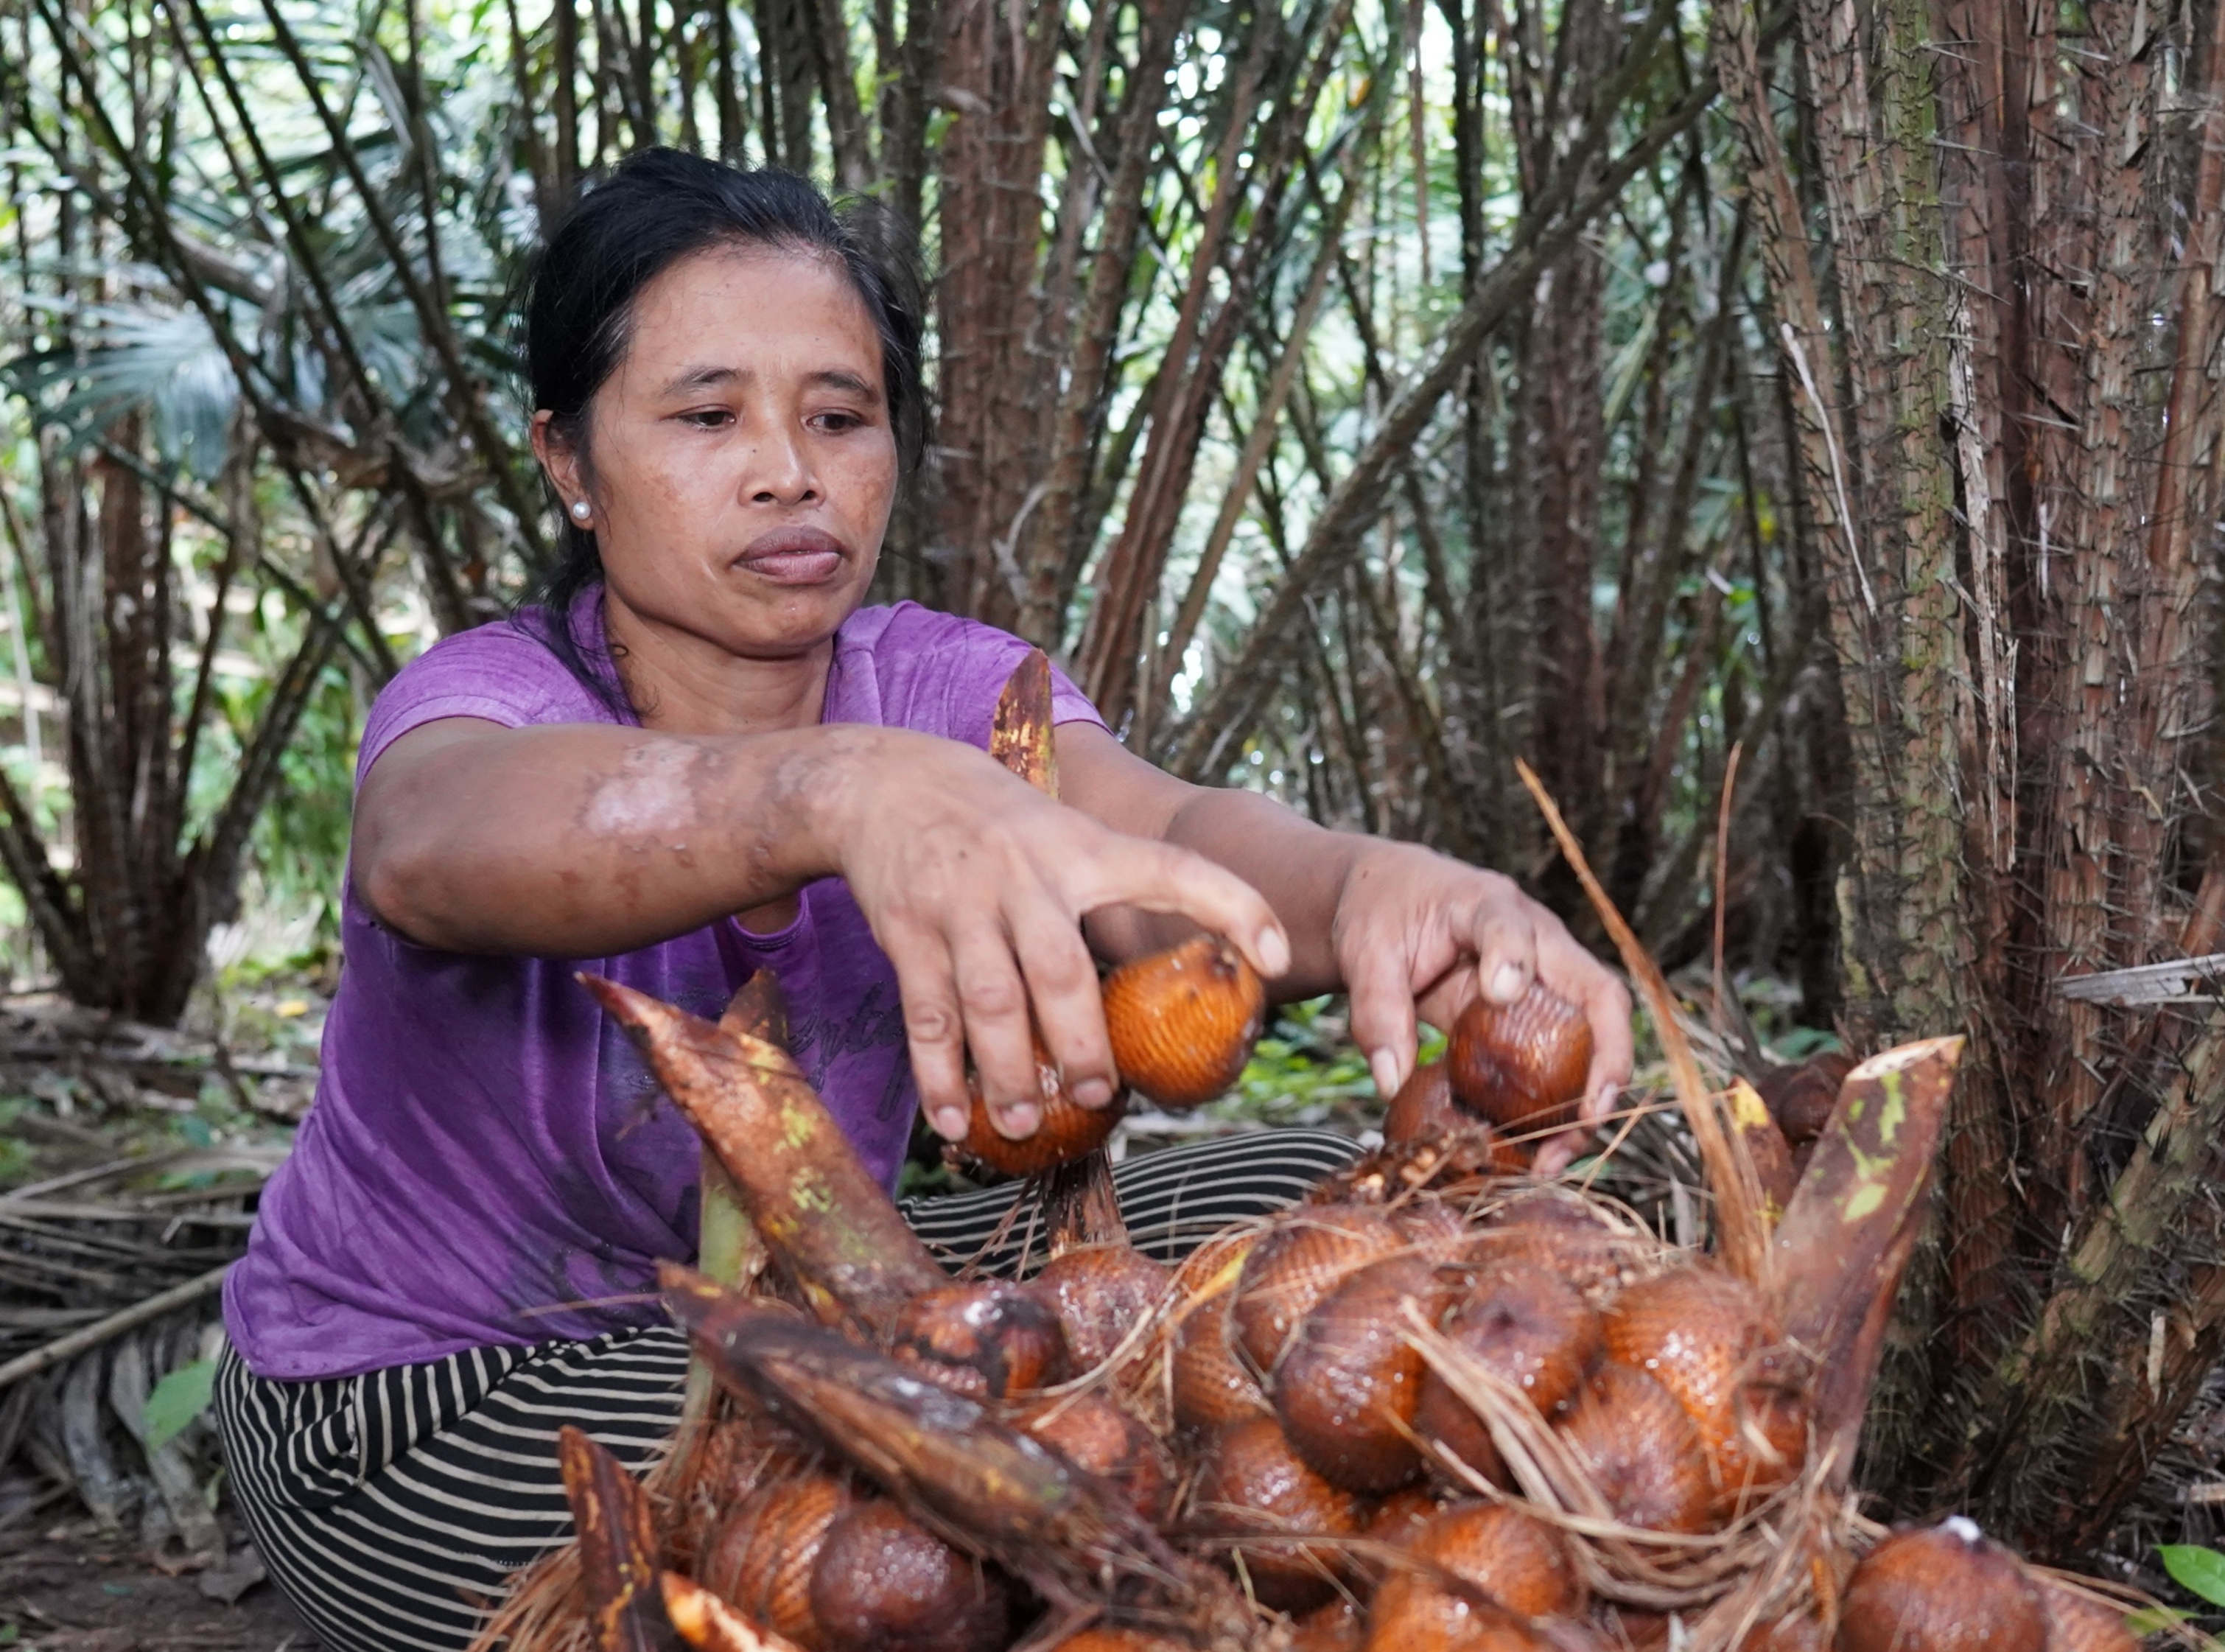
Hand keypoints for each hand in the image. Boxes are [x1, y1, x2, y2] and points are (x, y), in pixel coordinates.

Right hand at [821, 730, 1289, 1143]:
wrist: (887, 782)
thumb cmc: (1000, 824)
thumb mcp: (1066, 832)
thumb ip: (1116, 886)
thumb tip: (1193, 968)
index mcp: (1083, 849)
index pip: (1173, 869)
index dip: (1231, 906)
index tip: (1278, 955)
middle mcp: (1026, 876)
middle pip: (1062, 970)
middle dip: (1082, 1042)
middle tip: (1101, 1095)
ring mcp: (963, 906)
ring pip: (991, 1001)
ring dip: (1010, 1072)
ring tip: (1028, 1122)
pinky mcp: (907, 933)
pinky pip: (925, 1016)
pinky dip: (938, 1076)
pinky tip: (956, 1122)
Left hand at [1330, 841, 1633, 1176]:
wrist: (1389, 901)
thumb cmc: (1382, 912)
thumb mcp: (1364, 953)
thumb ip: (1375, 1012)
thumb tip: (1390, 1082)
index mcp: (1486, 906)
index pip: (1511, 925)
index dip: (1513, 958)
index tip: (1499, 993)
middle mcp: (1535, 941)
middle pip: (1597, 992)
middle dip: (1605, 1059)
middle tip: (1586, 1118)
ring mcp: (1543, 982)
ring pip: (1593, 1038)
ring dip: (1585, 1100)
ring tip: (1554, 1156)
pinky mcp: (1533, 1018)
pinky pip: (1562, 1062)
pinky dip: (1556, 1108)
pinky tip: (1534, 1151)